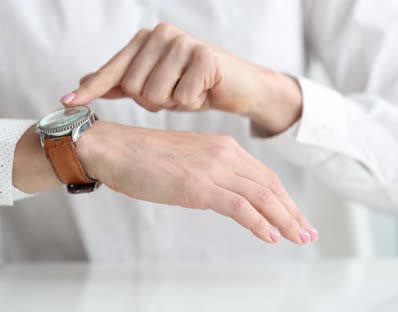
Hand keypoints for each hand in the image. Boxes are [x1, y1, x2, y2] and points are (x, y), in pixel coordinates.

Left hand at [62, 23, 302, 134]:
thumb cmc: (191, 84)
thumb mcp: (152, 84)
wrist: (236, 85)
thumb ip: (119, 83)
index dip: (91, 89)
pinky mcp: (205, 56)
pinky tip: (203, 90)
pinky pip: (181, 99)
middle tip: (173, 90)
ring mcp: (183, 42)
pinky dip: (192, 102)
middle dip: (153, 101)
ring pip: (155, 95)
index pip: (112, 71)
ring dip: (172, 103)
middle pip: (133, 89)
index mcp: (144, 40)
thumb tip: (82, 83)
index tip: (67, 101)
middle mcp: (160, 35)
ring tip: (187, 89)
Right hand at [76, 121, 317, 244]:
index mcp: (221, 146)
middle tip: (308, 232)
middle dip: (292, 211)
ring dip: (284, 219)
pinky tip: (270, 236)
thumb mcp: (185, 161)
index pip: (263, 175)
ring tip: (299, 238)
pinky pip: (238, 206)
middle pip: (270, 186)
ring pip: (261, 196)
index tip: (295, 216)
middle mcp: (223, 154)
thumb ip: (208, 173)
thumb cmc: (140, 156)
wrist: (113, 149)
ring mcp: (211, 169)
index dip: (284, 198)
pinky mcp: (198, 185)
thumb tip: (222, 196)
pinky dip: (258, 222)